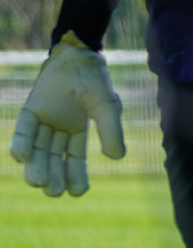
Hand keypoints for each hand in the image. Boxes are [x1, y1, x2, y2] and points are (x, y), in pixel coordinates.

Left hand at [10, 32, 125, 196]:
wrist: (79, 54)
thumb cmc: (95, 80)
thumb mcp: (106, 106)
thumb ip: (110, 130)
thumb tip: (117, 158)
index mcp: (77, 131)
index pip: (74, 159)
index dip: (76, 176)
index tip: (77, 193)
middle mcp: (58, 130)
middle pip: (53, 159)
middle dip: (54, 176)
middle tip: (53, 192)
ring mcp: (43, 121)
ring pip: (37, 149)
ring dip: (36, 166)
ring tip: (38, 182)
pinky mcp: (30, 110)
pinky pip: (23, 130)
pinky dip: (21, 143)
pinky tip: (21, 157)